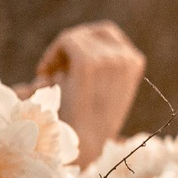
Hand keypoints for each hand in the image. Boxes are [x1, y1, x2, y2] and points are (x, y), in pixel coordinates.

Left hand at [32, 21, 146, 155]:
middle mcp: (126, 59)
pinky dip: (52, 56)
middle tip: (52, 72)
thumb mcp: (99, 88)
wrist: (80, 145)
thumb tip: (73, 46)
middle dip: (70, 47)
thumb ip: (97, 65)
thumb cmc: (85, 122)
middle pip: (91, 32)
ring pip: (76, 38)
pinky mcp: (90, 64)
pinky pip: (67, 42)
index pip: (106, 34)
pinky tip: (44, 77)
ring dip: (58, 56)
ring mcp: (110, 60)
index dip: (83, 44)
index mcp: (134, 62)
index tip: (64, 68)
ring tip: (48, 80)